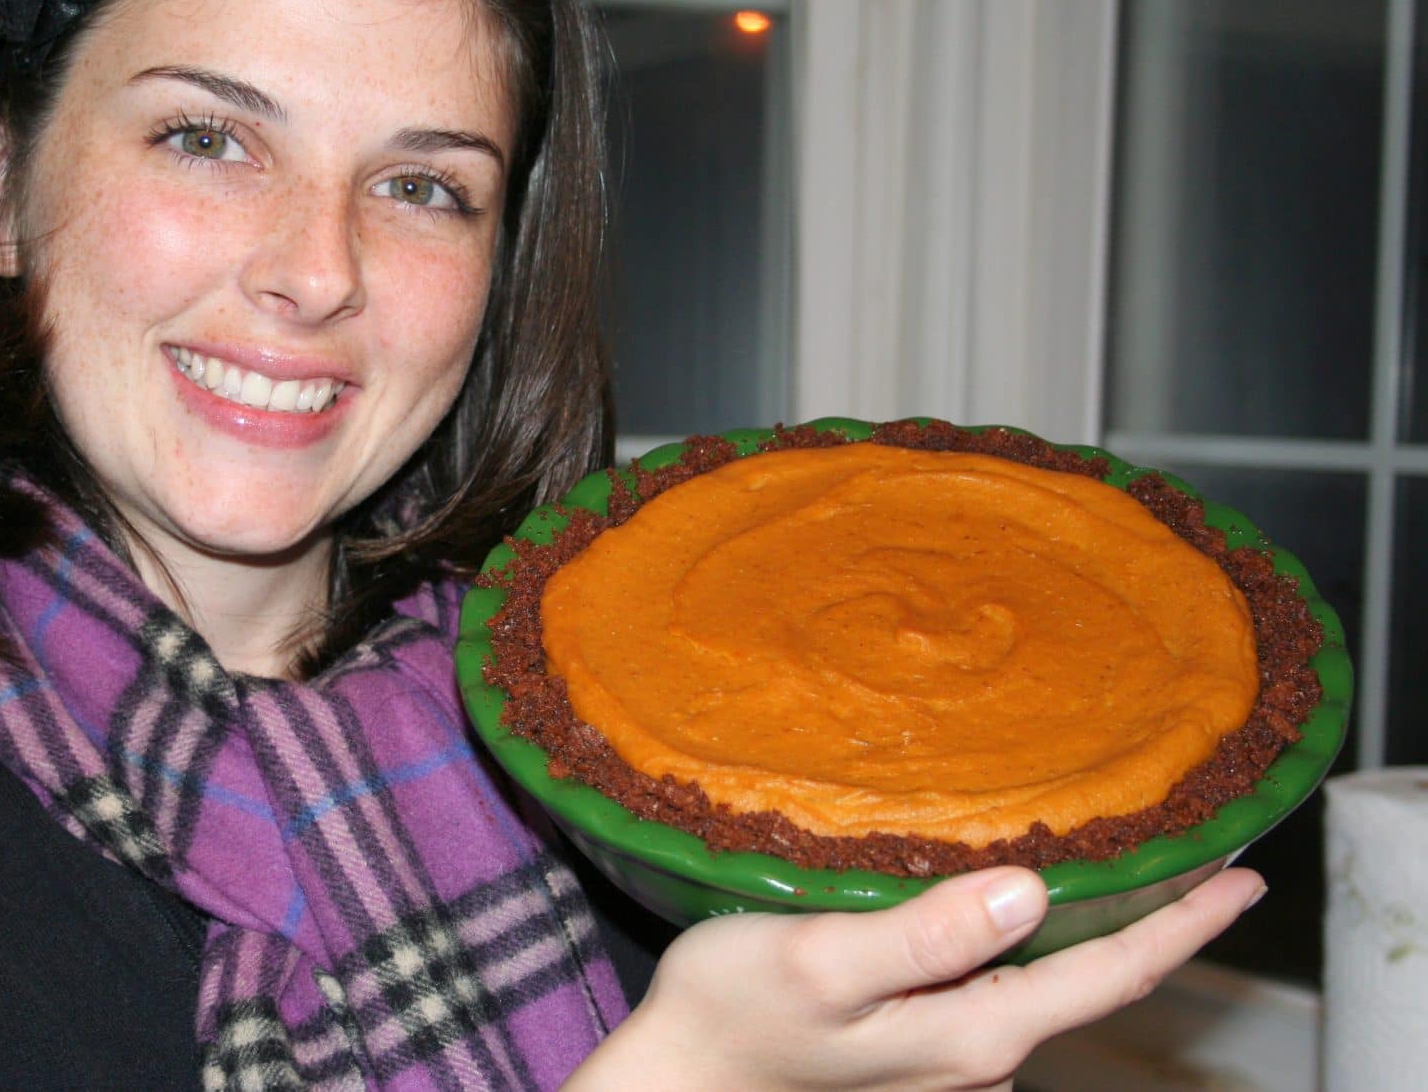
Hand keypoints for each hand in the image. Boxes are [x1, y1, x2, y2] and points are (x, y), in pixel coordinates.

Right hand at [568, 865, 1263, 1090]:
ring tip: (1131, 865)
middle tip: (1207, 856)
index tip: (1247, 879)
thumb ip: (927, 936)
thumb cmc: (734, 1013)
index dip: (1185, 926)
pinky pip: (1002, 984)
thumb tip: (1029, 891)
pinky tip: (1023, 901)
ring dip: (1097, 928)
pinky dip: (1036, 939)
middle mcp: (979, 1052)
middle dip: (1158, 924)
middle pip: (1094, 981)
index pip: (1110, 976)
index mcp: (975, 1032)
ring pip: (1048, 982)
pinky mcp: (915, 1042)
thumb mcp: (821, 962)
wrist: (679, 1076)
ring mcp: (948, 1054)